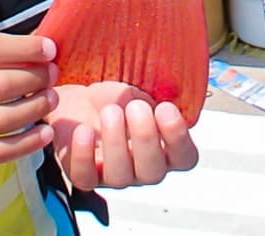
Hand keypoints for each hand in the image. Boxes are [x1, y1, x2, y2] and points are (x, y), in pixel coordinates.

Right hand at [0, 34, 57, 165]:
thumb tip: (42, 48)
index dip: (26, 48)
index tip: (50, 49)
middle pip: (1, 86)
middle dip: (36, 78)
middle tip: (52, 75)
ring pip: (3, 120)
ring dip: (36, 108)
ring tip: (51, 98)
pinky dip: (27, 143)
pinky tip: (44, 132)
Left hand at [49, 82, 199, 189]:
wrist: (80, 103)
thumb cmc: (115, 99)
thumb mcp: (138, 92)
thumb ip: (152, 96)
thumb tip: (161, 88)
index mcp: (165, 148)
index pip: (185, 157)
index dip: (178, 137)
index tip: (165, 108)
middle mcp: (143, 168)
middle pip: (153, 172)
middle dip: (145, 138)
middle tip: (136, 107)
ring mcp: (114, 176)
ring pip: (120, 176)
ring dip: (115, 142)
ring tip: (110, 111)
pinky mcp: (85, 175)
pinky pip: (85, 176)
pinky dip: (83, 153)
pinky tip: (84, 129)